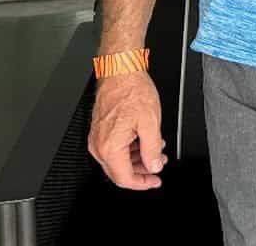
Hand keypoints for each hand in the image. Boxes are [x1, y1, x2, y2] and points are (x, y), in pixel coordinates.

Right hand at [87, 71, 166, 188]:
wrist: (120, 72)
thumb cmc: (132, 91)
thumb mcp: (150, 122)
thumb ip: (152, 149)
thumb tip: (154, 166)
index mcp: (110, 147)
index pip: (124, 178)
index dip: (142, 183)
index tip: (155, 181)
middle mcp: (99, 146)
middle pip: (119, 172)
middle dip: (141, 172)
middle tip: (158, 166)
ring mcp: (97, 138)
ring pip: (117, 160)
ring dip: (137, 160)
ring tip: (156, 152)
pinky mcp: (100, 131)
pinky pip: (114, 148)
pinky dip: (130, 149)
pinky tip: (144, 142)